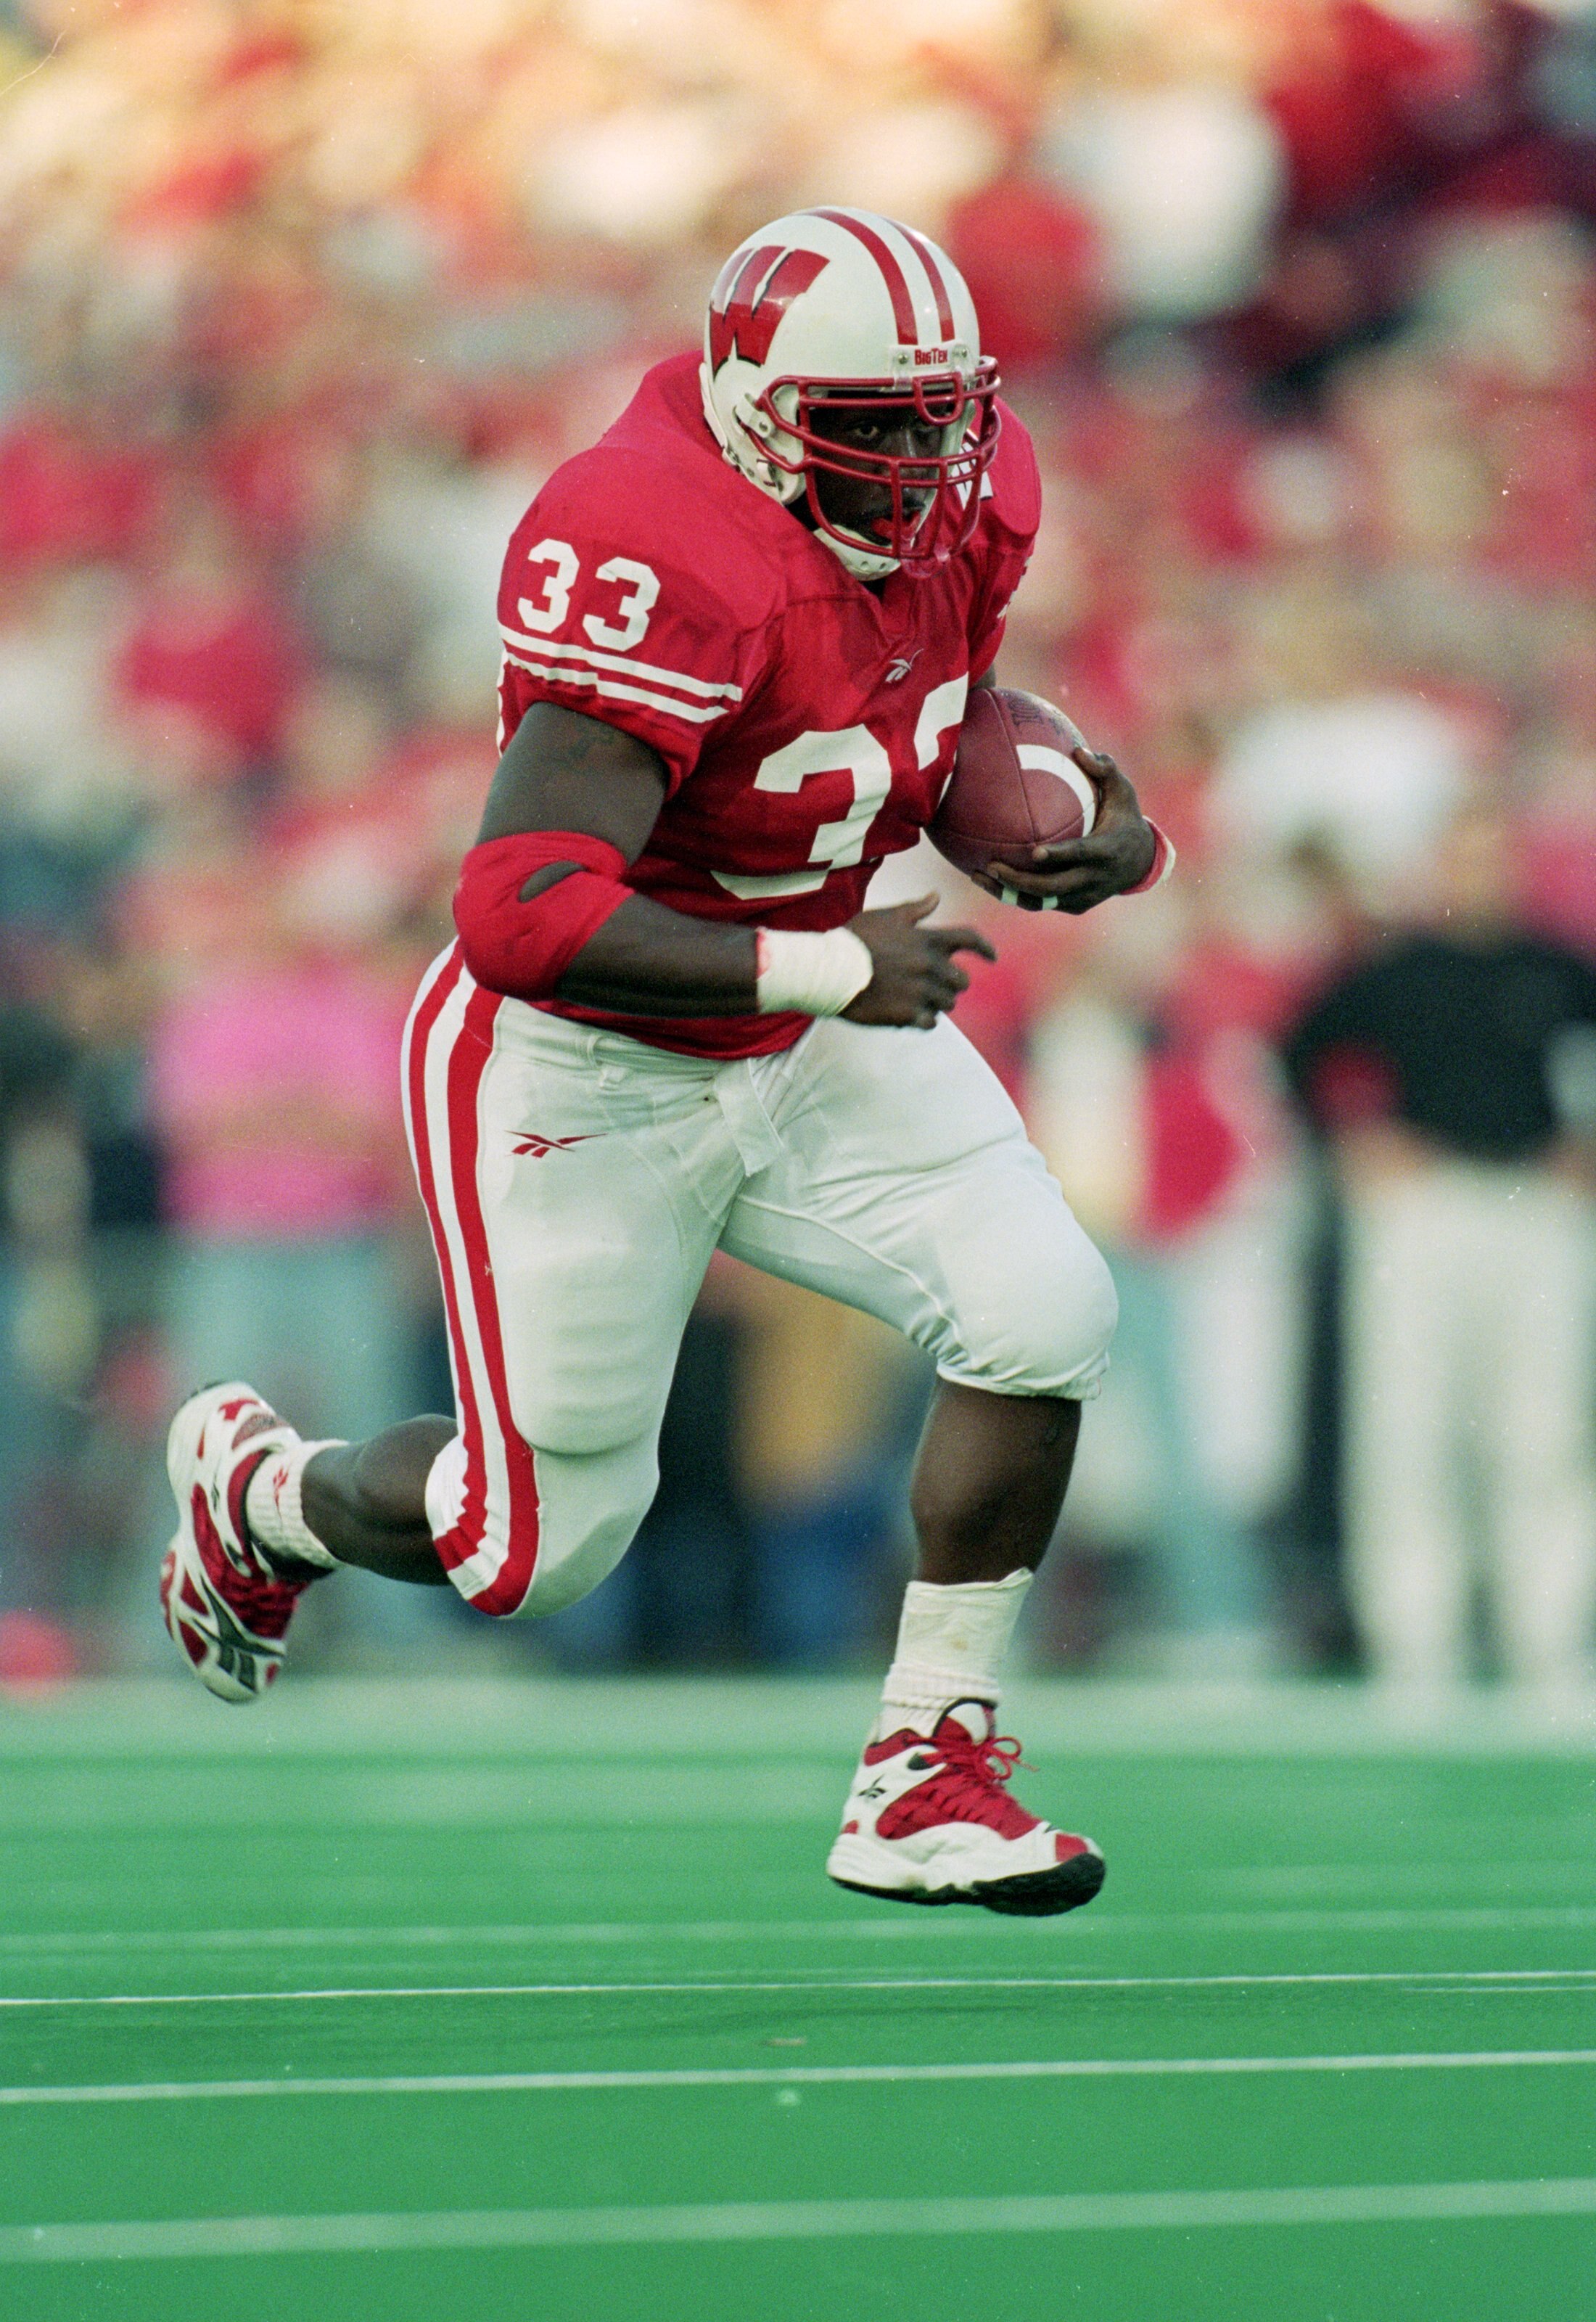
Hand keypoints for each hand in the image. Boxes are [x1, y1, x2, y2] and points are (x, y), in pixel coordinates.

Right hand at [842, 896, 995, 1028]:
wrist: (830, 970)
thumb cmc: (855, 939)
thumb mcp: (885, 917)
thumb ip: (915, 909)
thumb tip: (936, 896)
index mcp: (927, 939)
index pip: (969, 939)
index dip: (985, 947)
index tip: (992, 957)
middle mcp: (929, 965)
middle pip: (961, 980)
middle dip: (952, 983)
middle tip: (936, 985)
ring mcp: (920, 991)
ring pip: (948, 1003)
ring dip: (937, 1002)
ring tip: (917, 1000)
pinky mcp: (907, 1014)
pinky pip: (930, 1022)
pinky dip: (924, 1020)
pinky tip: (910, 1016)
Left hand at [972, 748, 1155, 913]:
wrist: (1141, 862)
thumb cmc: (1125, 818)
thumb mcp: (1124, 791)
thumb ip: (1105, 769)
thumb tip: (1079, 750)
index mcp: (1106, 850)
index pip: (1080, 855)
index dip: (1059, 856)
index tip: (1034, 852)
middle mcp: (1094, 878)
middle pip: (1053, 887)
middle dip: (1020, 880)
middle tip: (992, 864)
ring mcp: (1084, 896)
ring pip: (1042, 901)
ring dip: (1009, 892)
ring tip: (978, 875)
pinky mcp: (1075, 906)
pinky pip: (1041, 904)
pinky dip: (1016, 896)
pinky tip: (990, 881)